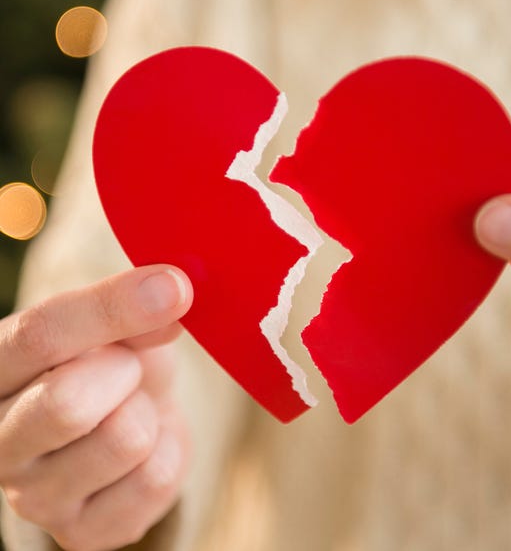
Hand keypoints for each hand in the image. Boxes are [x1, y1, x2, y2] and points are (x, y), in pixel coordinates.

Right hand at [0, 265, 193, 549]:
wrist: (126, 416)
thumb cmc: (113, 360)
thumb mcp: (117, 324)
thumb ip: (131, 310)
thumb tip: (171, 292)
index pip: (40, 336)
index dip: (113, 308)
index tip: (173, 287)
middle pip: (68, 403)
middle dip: (125, 371)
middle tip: (128, 367)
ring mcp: (35, 496)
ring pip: (126, 439)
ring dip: (148, 412)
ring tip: (133, 407)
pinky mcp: (82, 531)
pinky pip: (156, 479)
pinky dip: (168, 449)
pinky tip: (148, 444)